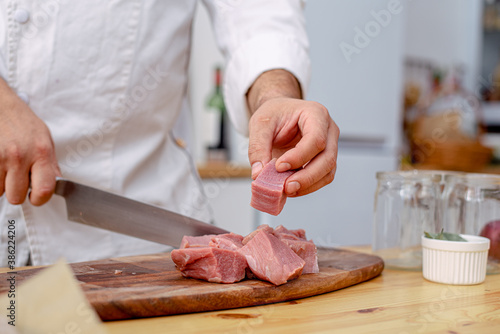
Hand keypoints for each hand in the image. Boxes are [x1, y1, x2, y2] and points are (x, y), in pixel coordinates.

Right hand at [0, 79, 59, 205]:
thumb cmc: (22, 123)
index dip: (39, 199)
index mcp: (41, 153)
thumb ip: (50, 164)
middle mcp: (20, 157)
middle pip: (16, 197)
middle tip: (15, 178)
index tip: (35, 197)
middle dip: (15, 191)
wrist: (0, 105)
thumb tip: (55, 184)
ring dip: (0, 184)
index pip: (45, 190)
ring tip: (4, 167)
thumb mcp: (45, 139)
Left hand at [248, 97, 338, 196]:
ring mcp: (330, 146)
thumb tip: (259, 174)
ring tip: (286, 190)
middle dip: (307, 177)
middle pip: (327, 158)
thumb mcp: (259, 124)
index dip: (299, 156)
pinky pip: (322, 178)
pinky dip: (307, 187)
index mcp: (315, 114)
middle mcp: (328, 130)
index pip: (316, 139)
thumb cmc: (274, 114)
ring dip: (308, 185)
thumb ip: (257, 147)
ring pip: (328, 171)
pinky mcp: (325, 160)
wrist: (280, 114)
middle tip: (286, 187)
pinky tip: (291, 189)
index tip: (279, 166)